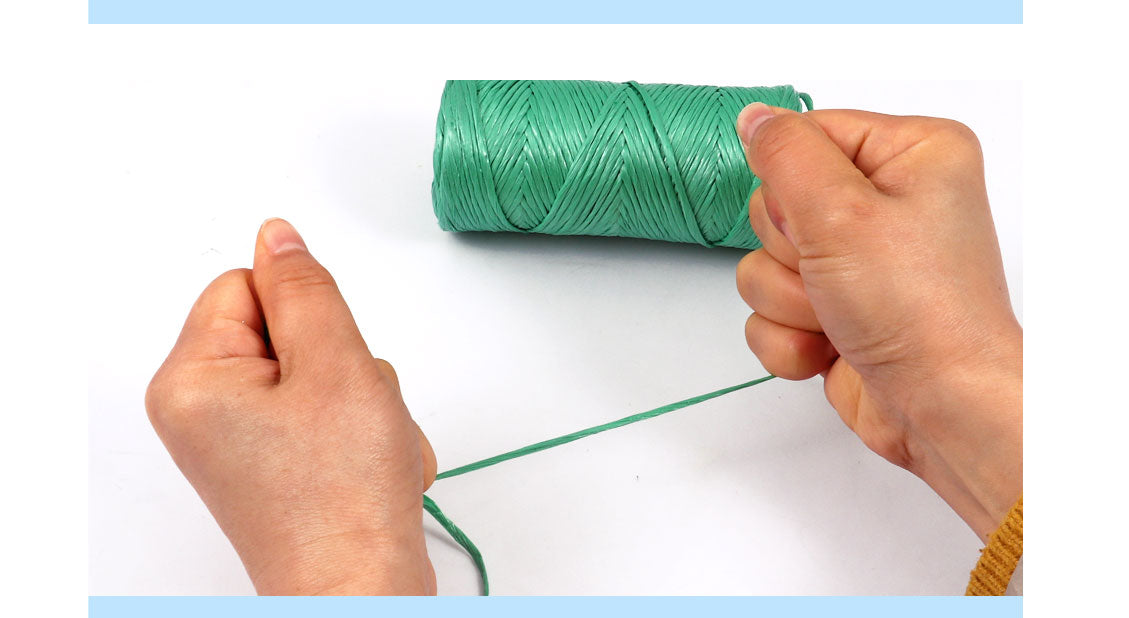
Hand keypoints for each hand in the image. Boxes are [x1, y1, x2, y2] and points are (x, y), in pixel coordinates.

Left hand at [145, 218, 437, 594]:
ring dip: (364, 399)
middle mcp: (206, 411)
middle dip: (342, 362)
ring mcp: (245, 441)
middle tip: (350, 410)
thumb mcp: (336, 364)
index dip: (307, 312)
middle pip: (290, 329)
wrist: (364, 590)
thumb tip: (278, 236)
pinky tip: (370, 465)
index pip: (249, 284)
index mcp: (192, 380)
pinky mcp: (280, 464)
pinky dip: (364, 430)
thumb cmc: (342, 498)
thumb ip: (306, 289)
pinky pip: (331, 412)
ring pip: (323, 370)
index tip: (330, 358)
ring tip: (366, 445)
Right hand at [734, 104, 1021, 541]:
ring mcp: (860, 263)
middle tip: (835, 274)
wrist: (942, 408)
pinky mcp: (837, 312)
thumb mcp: (840, 211)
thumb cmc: (919, 309)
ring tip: (837, 319)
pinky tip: (828, 349)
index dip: (792, 183)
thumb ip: (786, 153)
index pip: (808, 135)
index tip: (824, 220)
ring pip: (764, 263)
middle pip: (777, 203)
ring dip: (788, 300)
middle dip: (791, 252)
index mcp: (912, 154)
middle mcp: (889, 203)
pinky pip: (770, 311)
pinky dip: (789, 337)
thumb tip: (756, 120)